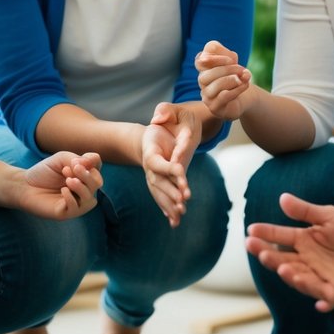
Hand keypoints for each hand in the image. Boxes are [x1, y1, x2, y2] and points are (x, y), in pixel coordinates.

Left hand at [15, 151, 102, 218]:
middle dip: (87, 175)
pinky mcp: (66, 213)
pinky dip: (71, 198)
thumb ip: (77, 160)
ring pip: (90, 198)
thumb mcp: (61, 159)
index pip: (97, 166)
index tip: (74, 160)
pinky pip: (76, 208)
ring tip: (68, 180)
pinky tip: (63, 190)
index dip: (91, 161)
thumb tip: (89, 165)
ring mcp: (77, 203)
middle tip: (72, 168)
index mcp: (84, 175)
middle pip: (97, 182)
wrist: (25, 185)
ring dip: (81, 187)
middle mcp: (84, 190)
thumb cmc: (44, 172)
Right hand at [141, 102, 200, 226]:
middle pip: (158, 182)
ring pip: (160, 192)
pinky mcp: (160, 182)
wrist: (154, 135)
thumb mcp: (168, 111)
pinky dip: (167, 209)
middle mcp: (150, 166)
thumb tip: (160, 117)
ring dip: (169, 204)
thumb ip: (164, 111)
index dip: (168, 167)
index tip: (181, 172)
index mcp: (150, 150)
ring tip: (180, 215)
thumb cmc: (165, 121)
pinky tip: (174, 222)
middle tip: (183, 201)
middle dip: (170, 192)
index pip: (157, 162)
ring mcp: (154, 176)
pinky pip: (162, 197)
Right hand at [195, 40, 253, 120]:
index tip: (231, 59)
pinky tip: (245, 85)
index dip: (215, 58)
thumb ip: (229, 56)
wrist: (242, 97)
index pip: (200, 60)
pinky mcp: (215, 107)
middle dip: (226, 70)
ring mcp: (207, 95)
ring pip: (214, 86)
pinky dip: (236, 89)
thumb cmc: (234, 76)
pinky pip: (223, 97)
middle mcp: (202, 81)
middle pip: (205, 75)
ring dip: (231, 79)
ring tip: (244, 77)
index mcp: (204, 68)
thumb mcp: (232, 62)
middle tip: (242, 69)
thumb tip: (231, 61)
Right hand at [245, 192, 333, 310]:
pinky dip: (324, 303)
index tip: (250, 230)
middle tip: (260, 252)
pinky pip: (328, 299)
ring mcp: (320, 277)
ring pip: (301, 280)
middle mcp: (306, 261)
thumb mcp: (328, 215)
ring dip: (292, 277)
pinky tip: (320, 305)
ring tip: (284, 269)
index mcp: (302, 241)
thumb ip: (305, 210)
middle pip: (283, 261)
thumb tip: (282, 198)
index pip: (279, 237)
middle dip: (270, 257)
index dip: (265, 234)